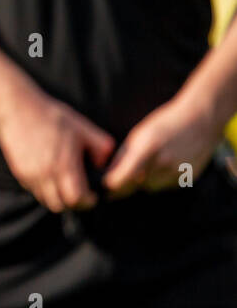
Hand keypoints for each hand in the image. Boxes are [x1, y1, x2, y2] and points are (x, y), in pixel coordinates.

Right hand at [0, 93, 114, 212]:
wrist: (16, 109)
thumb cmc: (51, 116)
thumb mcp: (82, 127)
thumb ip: (100, 147)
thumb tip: (104, 164)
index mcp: (64, 165)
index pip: (77, 199)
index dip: (88, 201)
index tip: (92, 195)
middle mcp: (45, 174)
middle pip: (60, 205)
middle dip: (73, 203)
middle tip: (80, 194)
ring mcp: (30, 174)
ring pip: (45, 199)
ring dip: (57, 197)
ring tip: (64, 186)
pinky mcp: (19, 172)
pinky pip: (33, 190)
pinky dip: (43, 189)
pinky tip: (48, 175)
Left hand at [102, 95, 223, 197]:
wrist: (200, 120)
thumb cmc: (164, 124)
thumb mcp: (139, 135)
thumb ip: (123, 157)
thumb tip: (108, 177)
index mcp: (147, 148)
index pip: (123, 178)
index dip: (112, 185)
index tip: (107, 187)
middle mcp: (163, 162)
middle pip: (137, 184)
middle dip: (131, 179)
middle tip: (137, 163)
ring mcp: (178, 172)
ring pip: (151, 187)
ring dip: (147, 179)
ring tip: (156, 159)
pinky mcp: (188, 178)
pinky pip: (167, 186)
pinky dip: (163, 178)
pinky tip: (170, 162)